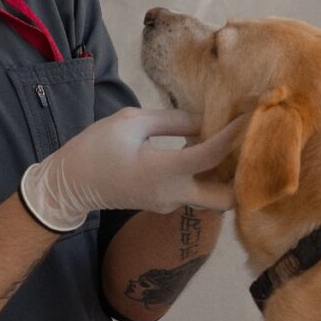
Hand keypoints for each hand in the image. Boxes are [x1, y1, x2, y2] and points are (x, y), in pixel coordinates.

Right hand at [21, 109, 244, 231]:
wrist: (69, 186)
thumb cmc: (95, 149)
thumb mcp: (130, 122)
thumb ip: (171, 120)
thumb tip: (204, 119)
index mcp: (162, 171)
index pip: (210, 155)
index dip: (234, 136)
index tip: (251, 116)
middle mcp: (172, 194)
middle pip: (226, 199)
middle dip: (243, 178)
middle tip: (251, 148)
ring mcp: (170, 203)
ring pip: (212, 197)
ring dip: (226, 176)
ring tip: (233, 145)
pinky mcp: (165, 204)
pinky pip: (196, 192)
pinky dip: (206, 175)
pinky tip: (207, 151)